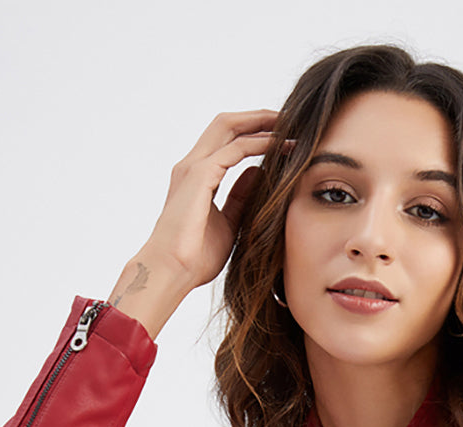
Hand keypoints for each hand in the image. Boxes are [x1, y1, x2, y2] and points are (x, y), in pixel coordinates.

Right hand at [109, 109, 285, 337]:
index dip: (253, 133)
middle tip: (290, 120)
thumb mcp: (228, 224)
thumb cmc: (195, 257)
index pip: (226, 141)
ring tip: (290, 126)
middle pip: (227, 125)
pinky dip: (259, 143)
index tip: (282, 136)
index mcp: (197, 176)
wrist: (172, 272)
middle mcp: (192, 165)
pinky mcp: (199, 175)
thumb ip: (240, 198)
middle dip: (258, 118)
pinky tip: (280, 145)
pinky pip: (235, 149)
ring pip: (230, 127)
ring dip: (261, 123)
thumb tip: (257, 173)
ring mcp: (194, 167)